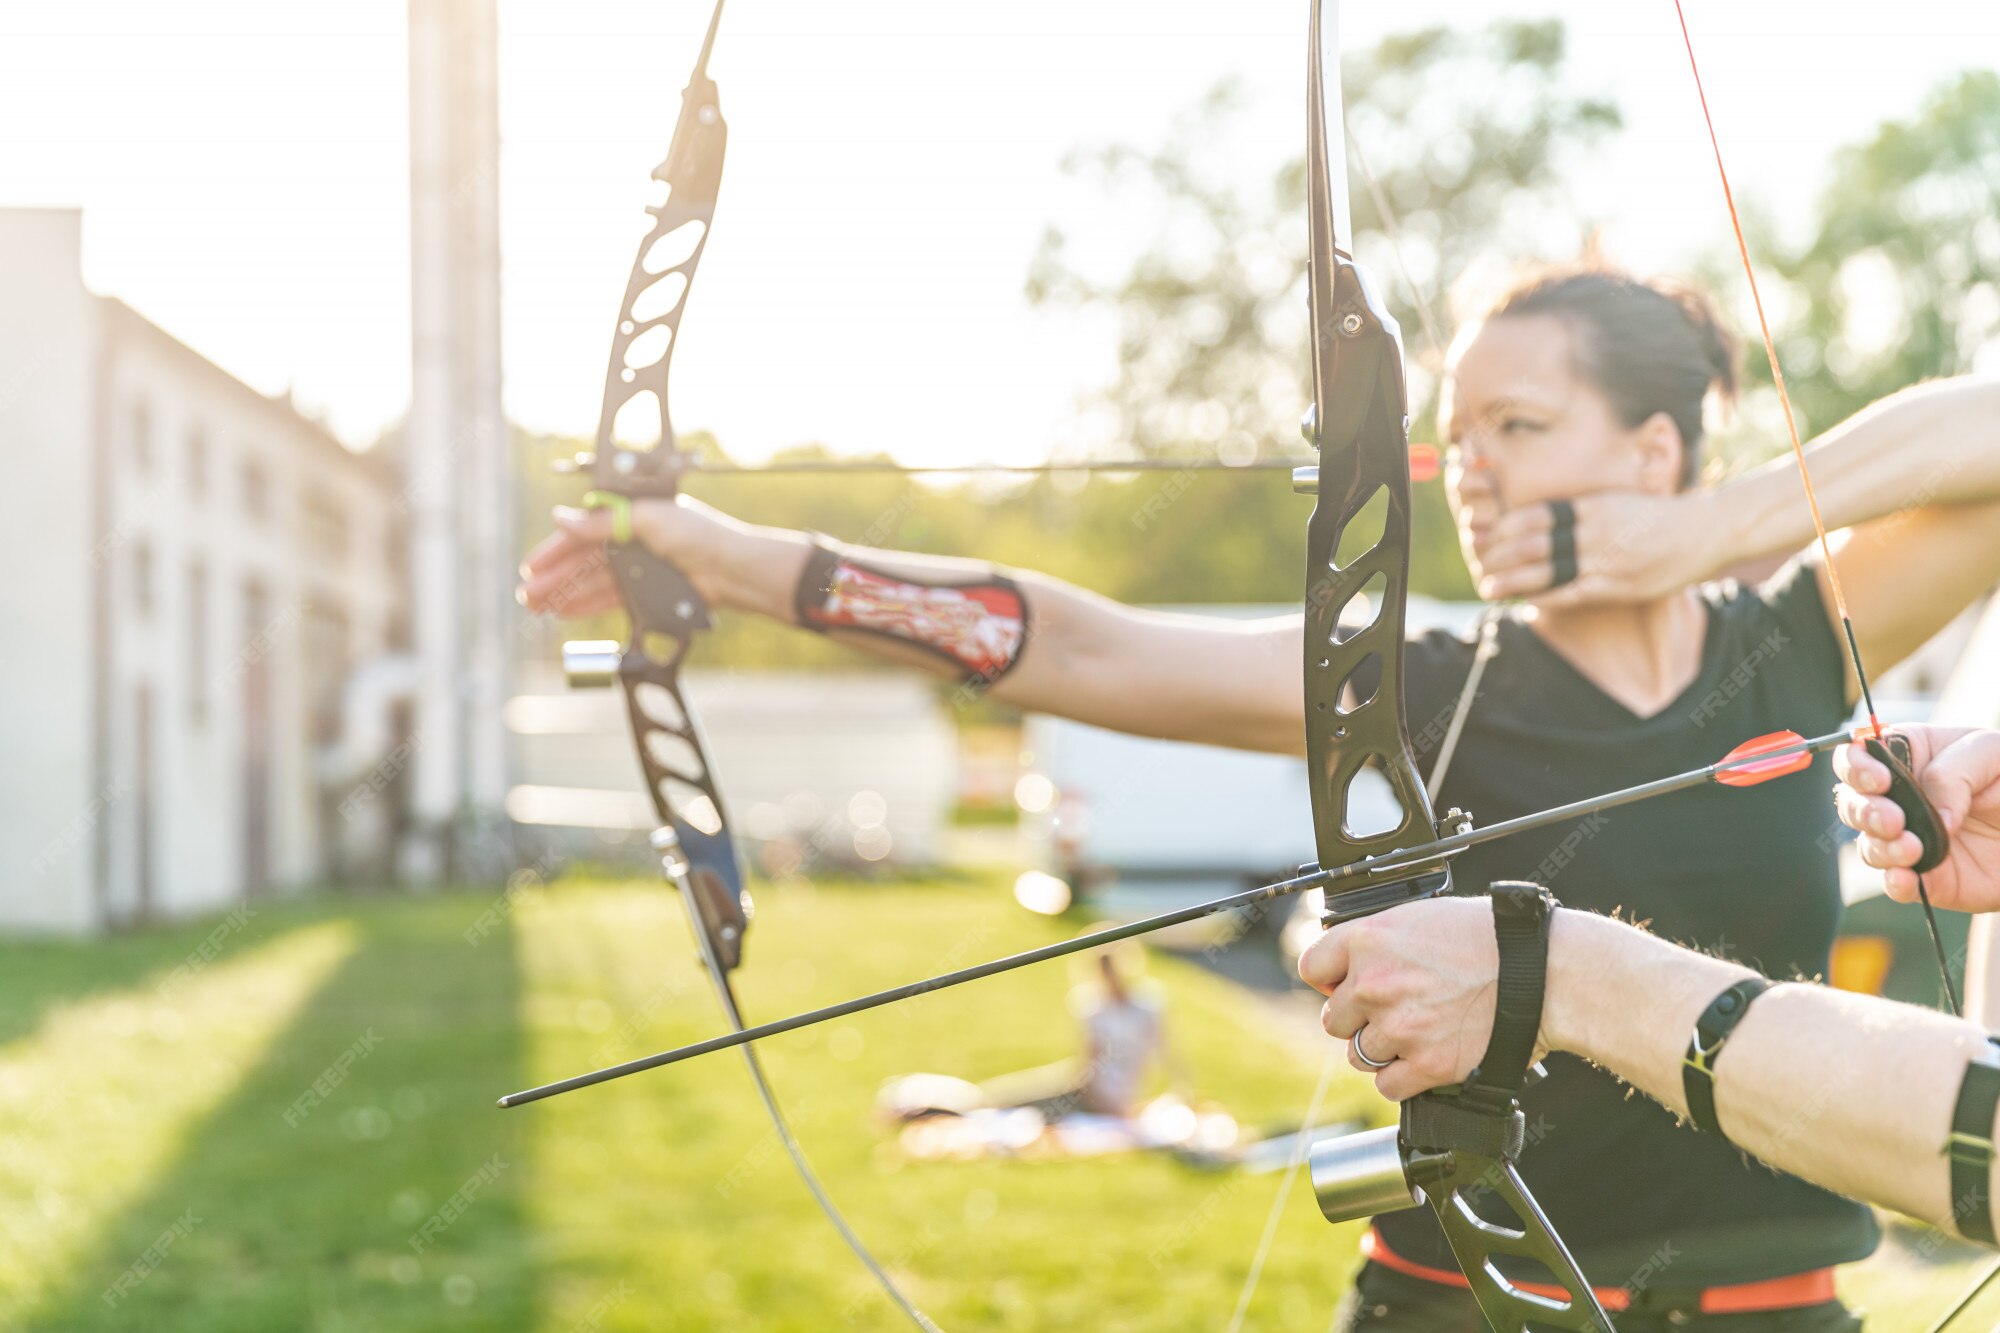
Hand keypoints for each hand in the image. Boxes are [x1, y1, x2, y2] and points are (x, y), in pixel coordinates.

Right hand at [517, 496, 742, 616]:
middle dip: (554, 578)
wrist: (730, 569)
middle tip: (526, 595)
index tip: (532, 565)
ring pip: (592, 582)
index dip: (556, 549)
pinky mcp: (645, 590)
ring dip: (564, 594)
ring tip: (537, 607)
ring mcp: (638, 567)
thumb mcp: (644, 519)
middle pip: (583, 560)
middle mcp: (631, 540)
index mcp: (630, 514)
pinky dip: (587, 605)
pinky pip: (609, 598)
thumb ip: (600, 524)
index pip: (584, 531)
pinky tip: (565, 612)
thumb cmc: (697, 534)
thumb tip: (560, 519)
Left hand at [1297, 897, 1514, 1100]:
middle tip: (1396, 1011)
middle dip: (1359, 1019)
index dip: (1330, 980)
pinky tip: (1423, 1059)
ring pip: (1358, 1055)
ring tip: (1418, 1032)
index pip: (1312, 968)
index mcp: (1369, 940)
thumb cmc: (1492, 939)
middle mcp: (1375, 984)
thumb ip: (1378, 942)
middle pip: (1333, 1019)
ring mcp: (1398, 1027)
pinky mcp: (1425, 1064)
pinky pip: (1387, 1086)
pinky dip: (1402, 1079)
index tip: (1345, 986)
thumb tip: (1351, 966)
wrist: (1541, 972)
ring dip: (1383, 1050)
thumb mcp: (1421, 917)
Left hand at [1458, 475, 1711, 606]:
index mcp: (1594, 506)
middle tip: (1479, 563)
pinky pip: (1574, 593)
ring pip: (1550, 571)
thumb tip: (1541, 519)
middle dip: (1502, 556)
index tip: (1488, 536)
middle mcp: (1597, 531)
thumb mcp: (1617, 501)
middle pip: (1536, 543)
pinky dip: (1547, 596)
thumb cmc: (1657, 517)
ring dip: (1515, 580)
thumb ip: (1582, 511)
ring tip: (1490, 587)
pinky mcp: (1620, 586)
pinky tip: (1526, 599)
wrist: (1706, 532)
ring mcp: (1608, 560)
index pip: (1538, 515)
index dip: (1507, 527)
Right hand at [1835, 725, 1999, 910]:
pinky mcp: (1925, 875)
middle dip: (1863, 811)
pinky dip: (1895, 882)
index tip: (1878, 781)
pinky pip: (1895, 883)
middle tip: (1893, 820)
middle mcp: (1899, 797)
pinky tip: (1906, 878)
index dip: (1856, 766)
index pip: (1859, 754)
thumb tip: (1933, 814)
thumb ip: (1954, 773)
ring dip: (1880, 848)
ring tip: (1912, 849)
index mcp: (1908, 755)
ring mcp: (1907, 837)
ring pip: (1867, 844)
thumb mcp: (1992, 754)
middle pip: (1851, 802)